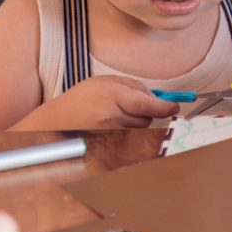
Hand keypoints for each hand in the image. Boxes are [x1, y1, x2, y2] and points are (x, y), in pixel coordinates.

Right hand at [26, 75, 178, 131]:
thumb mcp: (105, 82)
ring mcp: (109, 135)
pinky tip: (113, 129)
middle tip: (131, 107)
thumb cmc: (81, 99)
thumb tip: (159, 97)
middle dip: (146, 114)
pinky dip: (129, 135)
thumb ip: (134, 87)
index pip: (146, 105)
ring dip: (136, 124)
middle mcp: (111, 117)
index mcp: (111, 96)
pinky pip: (132, 142)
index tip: (175, 107)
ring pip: (140, 131)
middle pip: (147, 120)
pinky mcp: (108, 148)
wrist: (57, 122)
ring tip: (115, 117)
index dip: (164, 107)